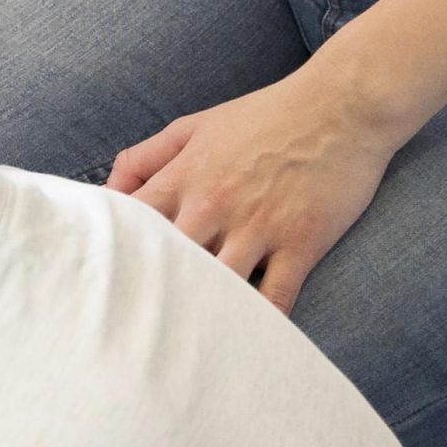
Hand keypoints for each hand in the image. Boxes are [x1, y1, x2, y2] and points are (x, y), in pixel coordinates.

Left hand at [109, 68, 404, 312]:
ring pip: (216, 285)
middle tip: (138, 322)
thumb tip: (105, 192)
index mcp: (182, 177)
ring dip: (203, 310)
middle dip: (152, 290)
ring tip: (185, 340)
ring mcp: (257, 226)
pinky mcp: (300, 243)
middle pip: (166, 262)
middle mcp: (212, 205)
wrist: (341, 107)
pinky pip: (276, 297)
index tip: (107, 277)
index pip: (129, 225)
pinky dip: (260, 322)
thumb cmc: (263, 116)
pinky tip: (245, 340)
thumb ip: (143, 157)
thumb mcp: (193, 125)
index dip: (114, 253)